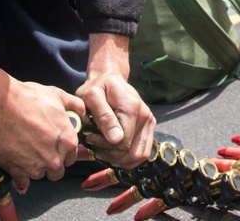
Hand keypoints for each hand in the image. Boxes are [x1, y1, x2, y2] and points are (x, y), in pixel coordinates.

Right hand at [0, 54, 83, 192]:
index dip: (63, 151)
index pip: (72, 157)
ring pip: (40, 175)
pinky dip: (20, 174)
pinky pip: (22, 181)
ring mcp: (35, 168)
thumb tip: (82, 113)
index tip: (54, 145)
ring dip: (35, 166)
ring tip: (26, 149)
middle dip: (51, 162)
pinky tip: (16, 160)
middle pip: (57, 171)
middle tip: (40, 147)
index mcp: (67, 142)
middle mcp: (54, 159)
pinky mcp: (17, 172)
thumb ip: (75, 106)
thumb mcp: (57, 95)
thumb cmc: (28, 98)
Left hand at [76, 33, 154, 167]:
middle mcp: (145, 116)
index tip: (89, 137)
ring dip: (118, 159)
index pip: (122, 142)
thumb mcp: (91, 96)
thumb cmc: (97, 88)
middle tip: (94, 144)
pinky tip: (112, 151)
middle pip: (130, 152)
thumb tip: (116, 139)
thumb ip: (103, 116)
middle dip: (109, 154)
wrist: (110, 80)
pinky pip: (142, 153)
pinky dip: (126, 158)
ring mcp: (149, 122)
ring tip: (102, 149)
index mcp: (132, 107)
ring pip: (137, 156)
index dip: (103, 145)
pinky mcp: (149, 128)